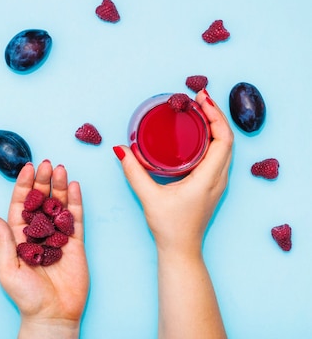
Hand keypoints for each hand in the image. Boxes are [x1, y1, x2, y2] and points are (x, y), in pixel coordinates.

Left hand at [0, 160, 88, 338]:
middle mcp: (38, 233)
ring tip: (61, 169)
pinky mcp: (75, 243)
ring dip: (60, 186)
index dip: (24, 186)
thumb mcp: (7, 269)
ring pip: (58, 205)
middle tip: (47, 163)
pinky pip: (76, 218)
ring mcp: (57, 236)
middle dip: (43, 181)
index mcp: (19, 236)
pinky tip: (74, 186)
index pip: (20, 204)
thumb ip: (4, 241)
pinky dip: (75, 201)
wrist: (52, 315)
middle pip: (40, 200)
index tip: (27, 168)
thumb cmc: (26, 296)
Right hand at [113, 89, 230, 337]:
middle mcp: (219, 178)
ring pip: (225, 147)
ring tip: (197, 111)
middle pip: (227, 138)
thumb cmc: (169, 227)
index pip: (223, 139)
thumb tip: (120, 149)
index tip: (201, 99)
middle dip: (215, 114)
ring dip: (215, 126)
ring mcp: (218, 183)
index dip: (215, 115)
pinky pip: (219, 155)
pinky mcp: (213, 186)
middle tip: (197, 98)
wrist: (181, 250)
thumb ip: (133, 172)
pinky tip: (196, 134)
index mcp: (208, 178)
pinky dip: (212, 139)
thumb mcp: (149, 197)